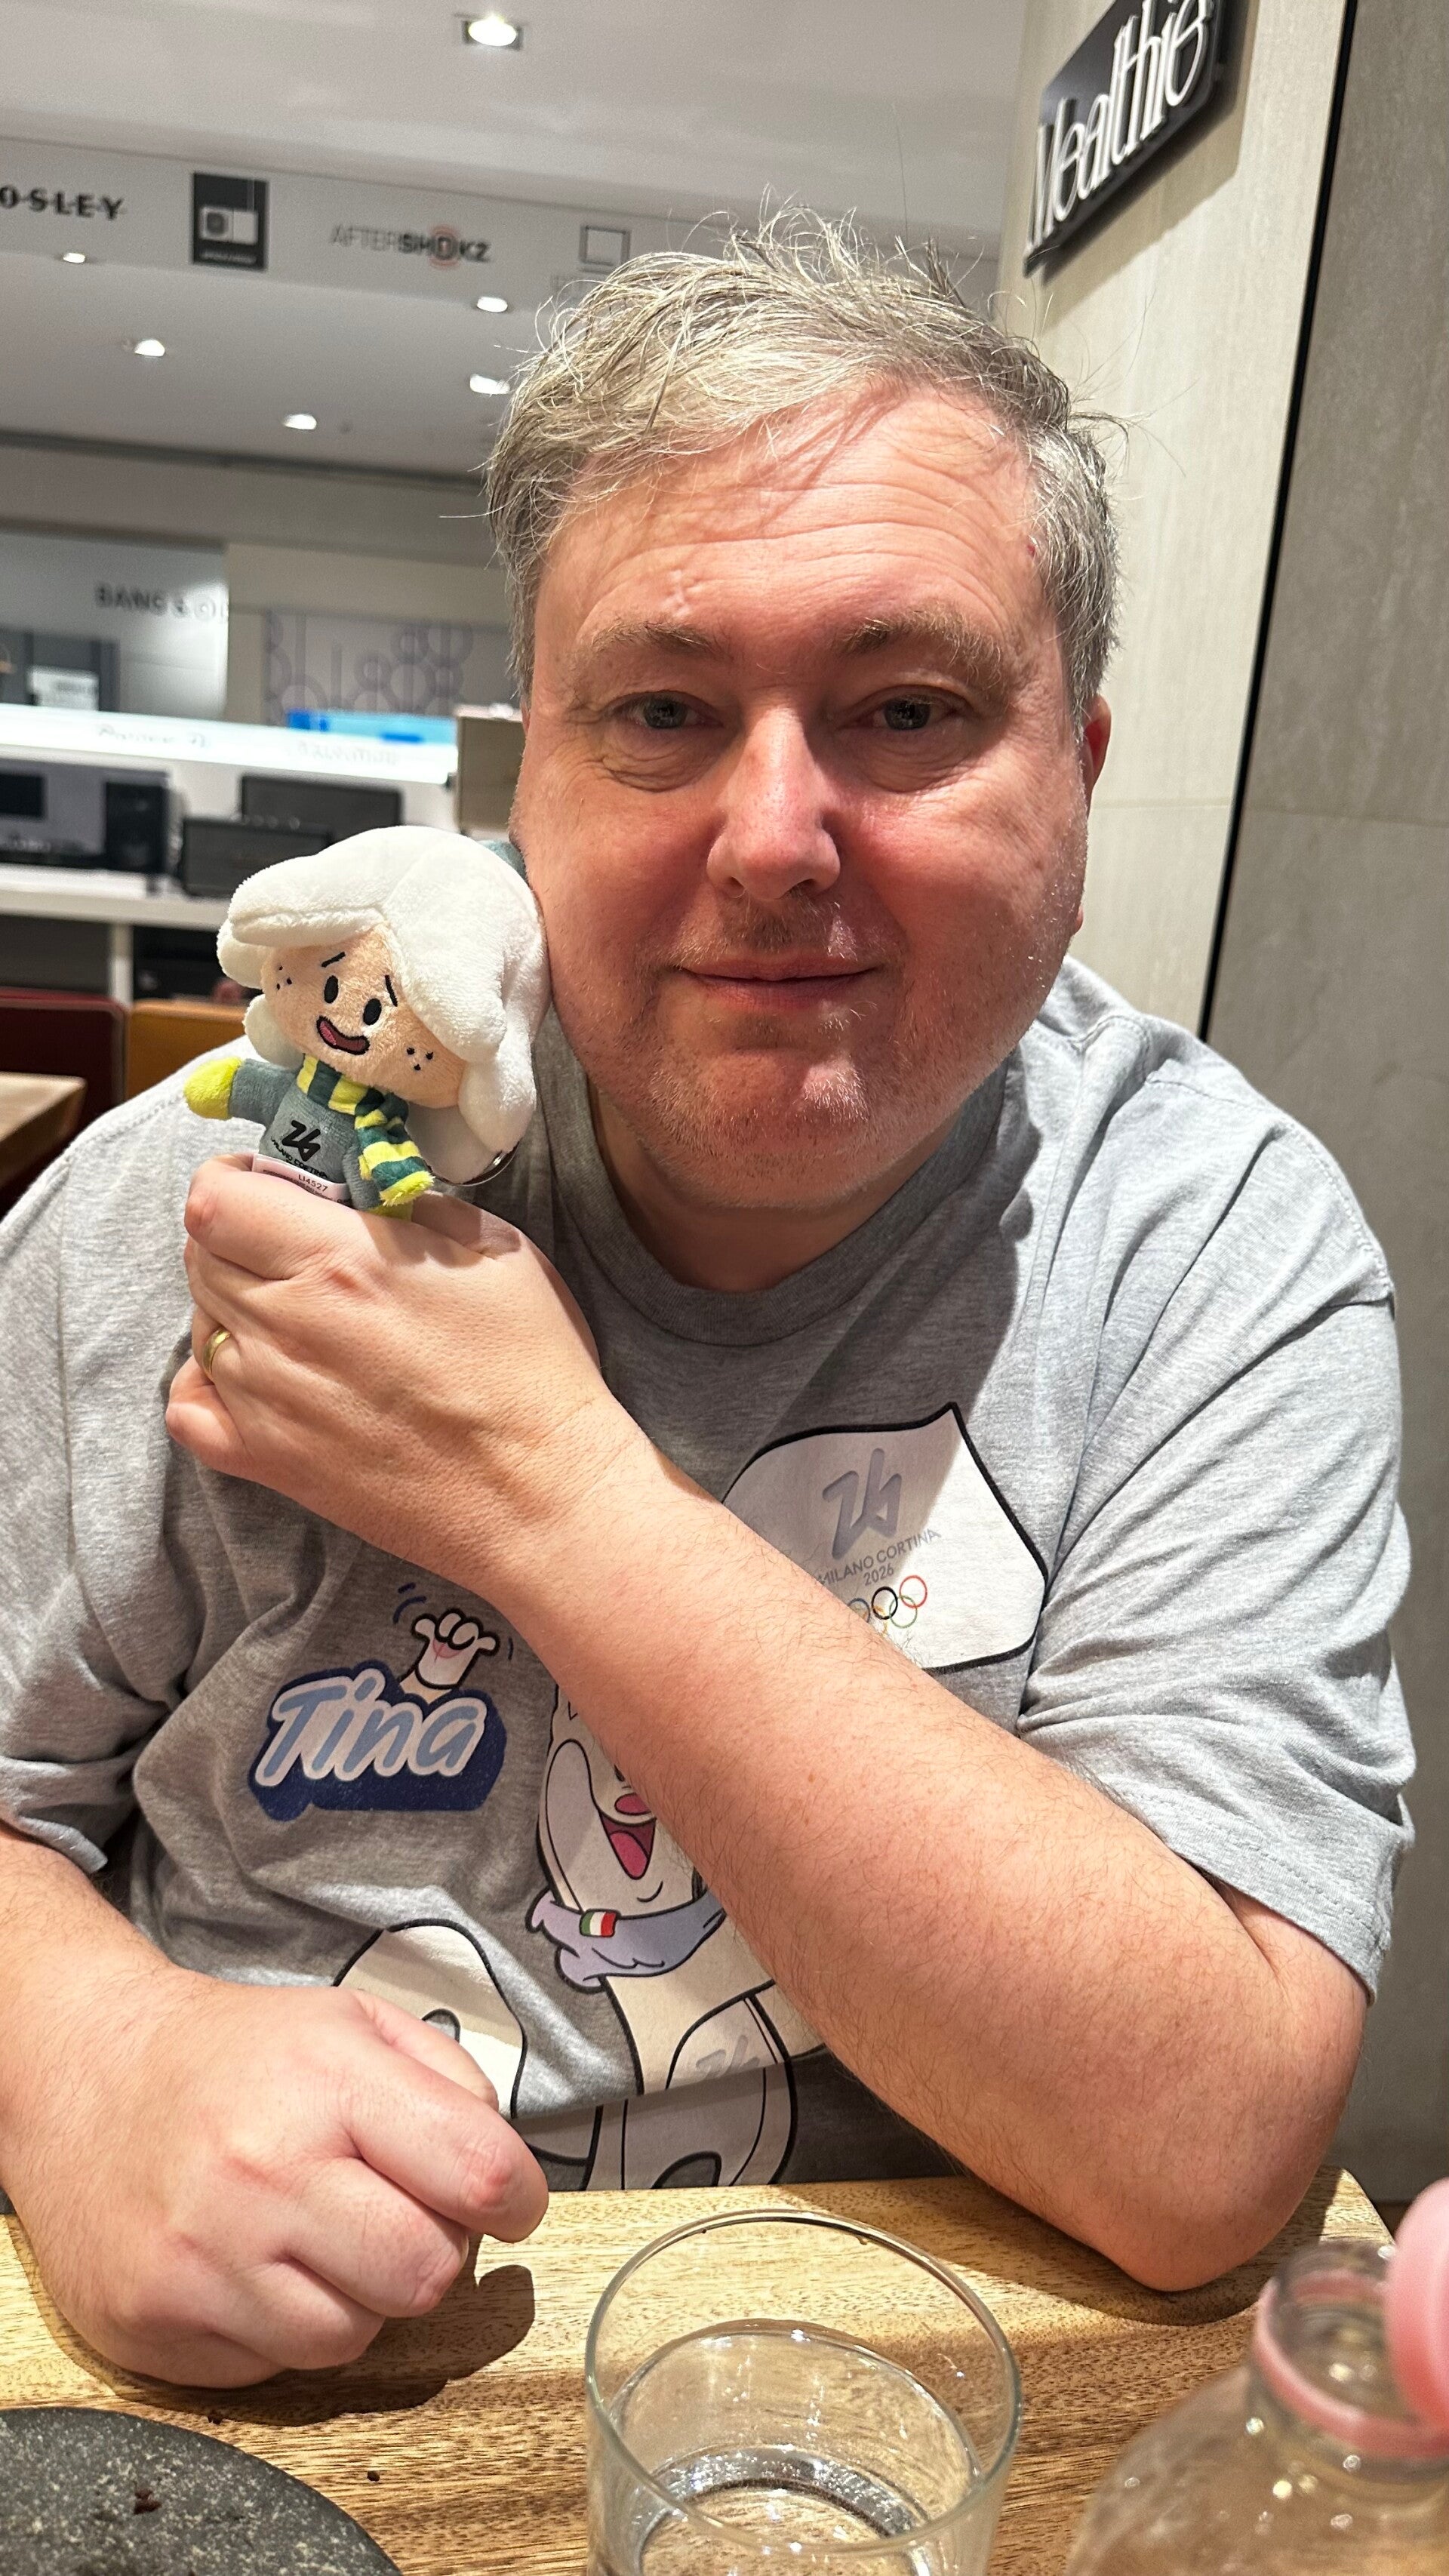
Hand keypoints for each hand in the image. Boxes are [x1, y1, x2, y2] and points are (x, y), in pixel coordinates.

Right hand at [5, 1952, 547, 2385]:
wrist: (88, 2079)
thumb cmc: (239, 2058)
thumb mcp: (354, 2023)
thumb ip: (451, 2085)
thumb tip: (504, 2179)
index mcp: (328, 2080)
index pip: (479, 2172)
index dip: (519, 2199)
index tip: (509, 2203)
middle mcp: (264, 2172)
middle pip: (425, 2273)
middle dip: (434, 2252)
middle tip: (400, 2219)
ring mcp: (206, 2256)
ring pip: (355, 2338)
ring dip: (359, 2298)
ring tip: (321, 2241)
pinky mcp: (159, 2322)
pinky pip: (277, 2366)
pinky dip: (286, 2326)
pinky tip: (258, 2268)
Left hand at [167, 1160, 639, 1601]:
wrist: (538, 1496)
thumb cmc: (533, 1370)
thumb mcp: (495, 1250)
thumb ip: (414, 1205)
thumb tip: (365, 1190)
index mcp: (339, 1260)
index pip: (215, 1199)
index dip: (231, 1181)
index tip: (267, 1186)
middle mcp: (286, 1324)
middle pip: (200, 1255)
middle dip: (238, 1237)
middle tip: (294, 1249)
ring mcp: (265, 1398)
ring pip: (199, 1323)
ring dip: (234, 1306)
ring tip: (298, 1319)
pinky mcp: (265, 1460)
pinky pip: (188, 1405)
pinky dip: (207, 1381)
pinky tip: (259, 1376)